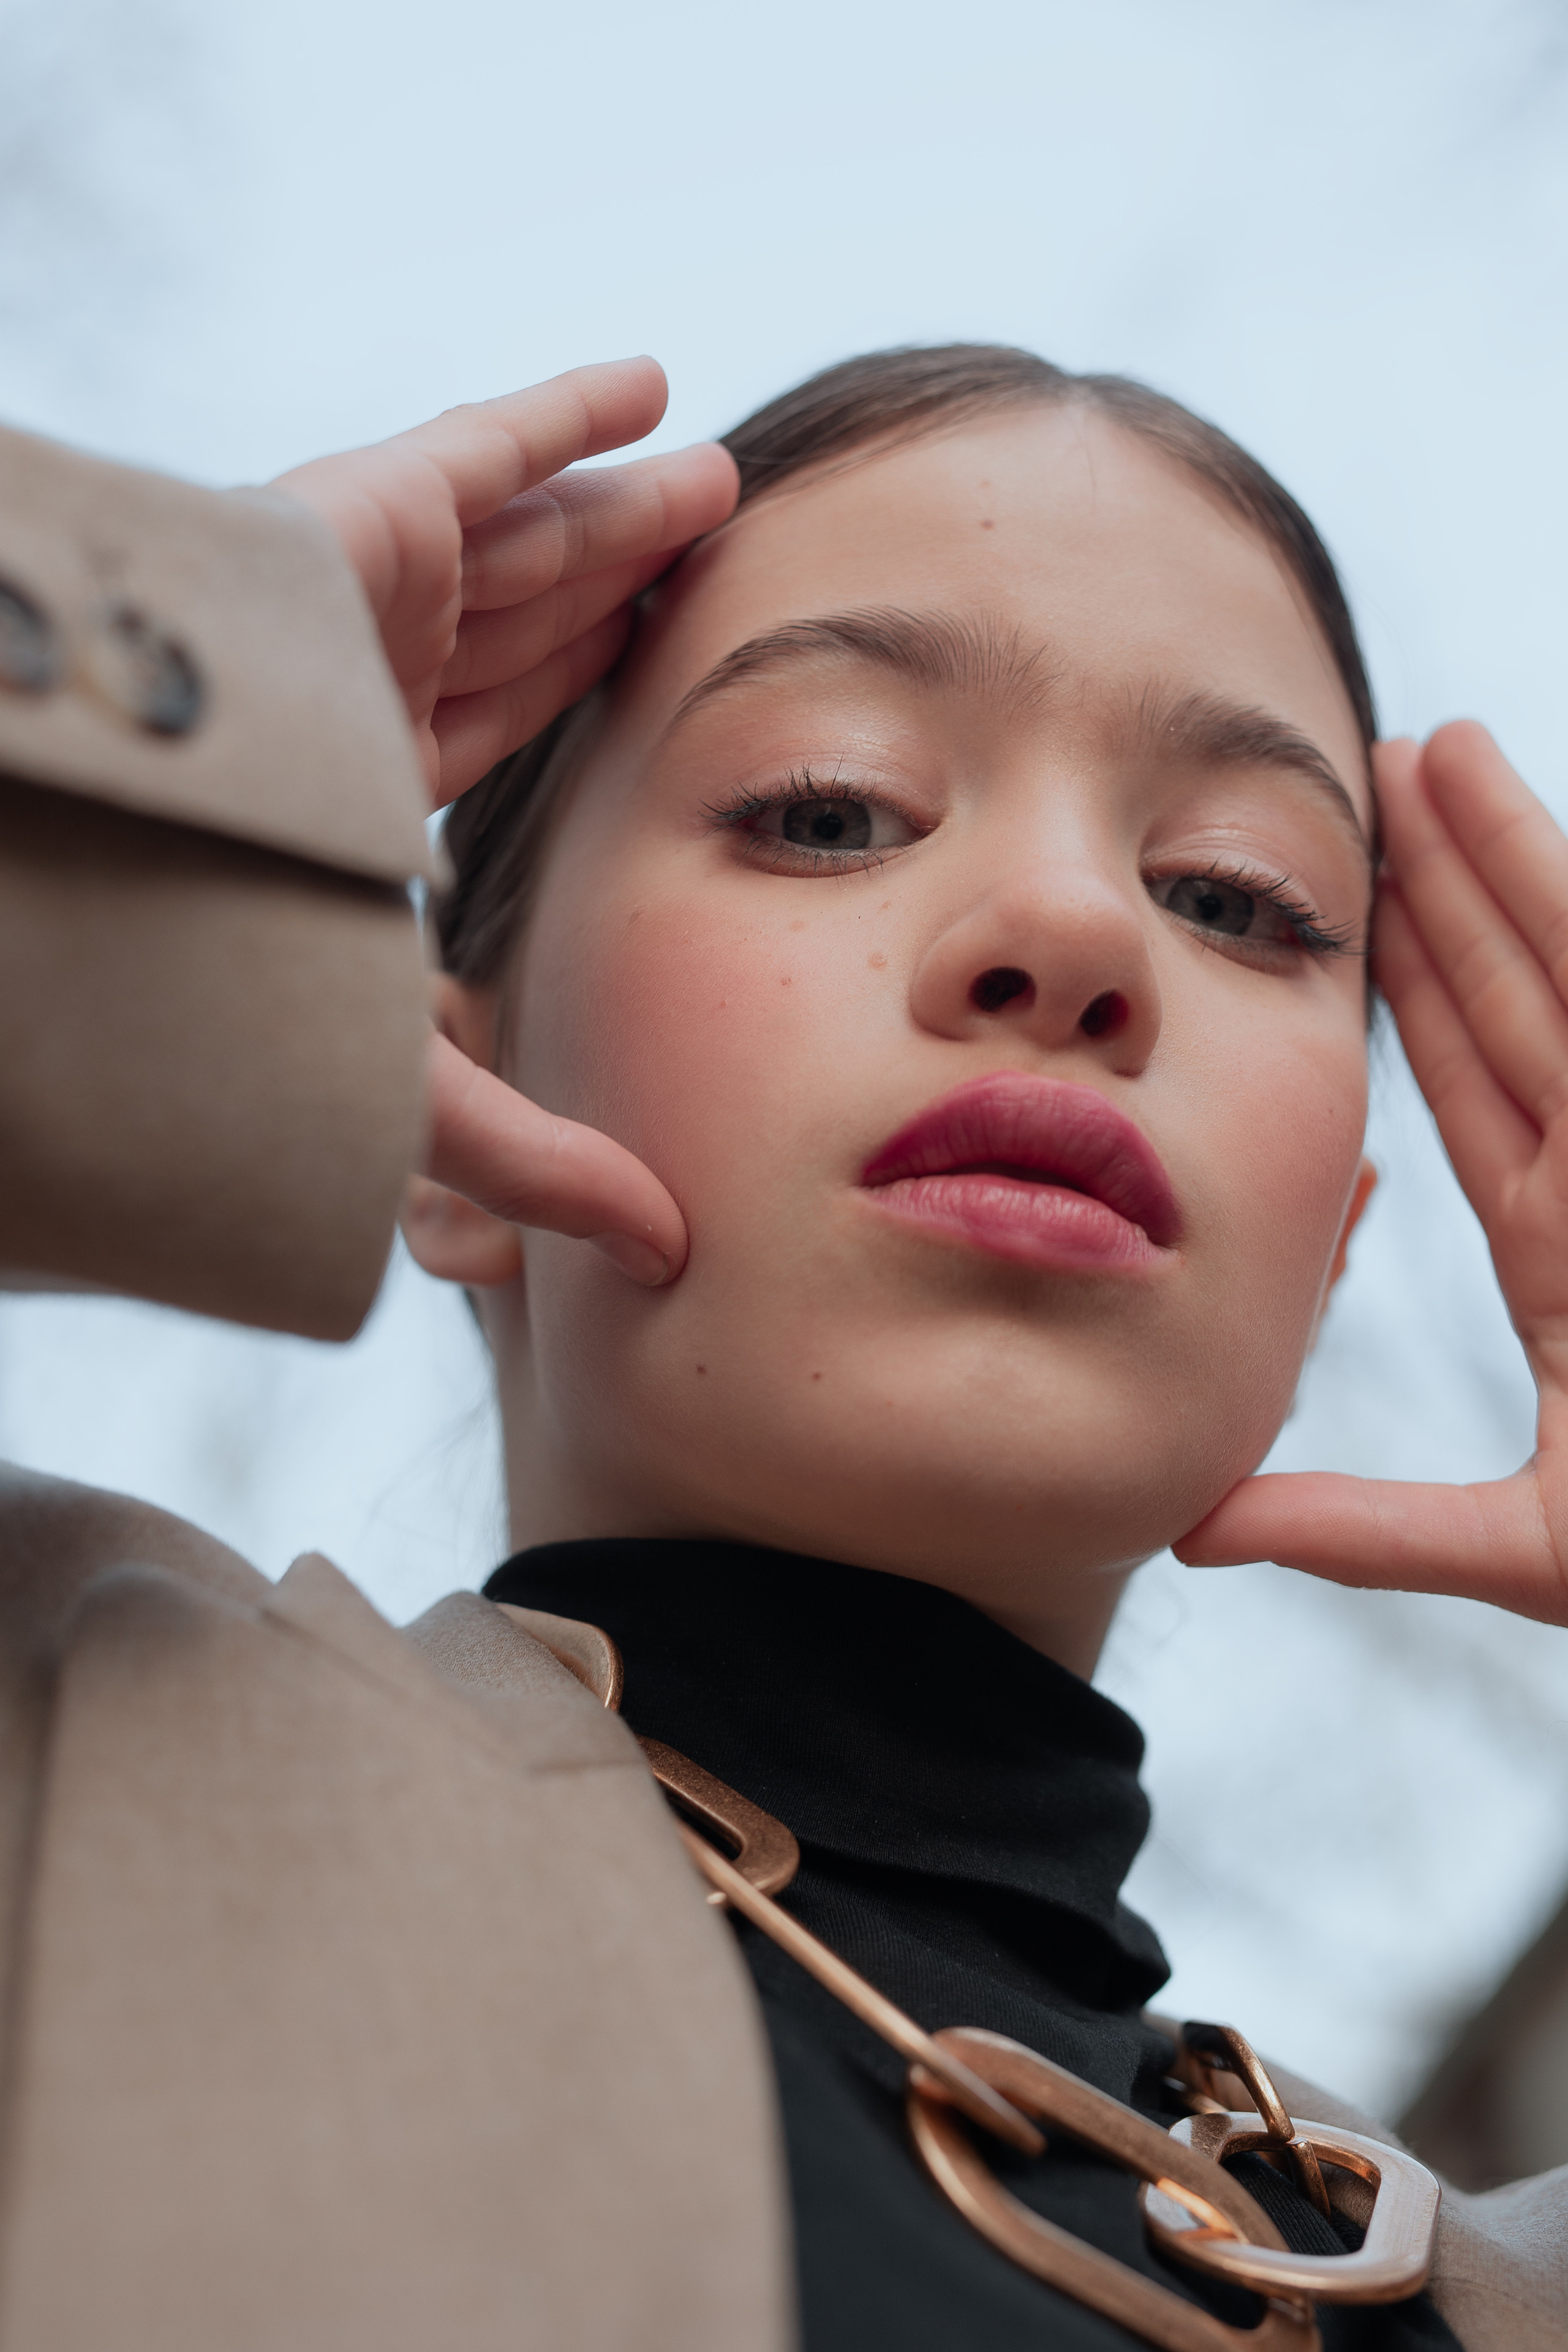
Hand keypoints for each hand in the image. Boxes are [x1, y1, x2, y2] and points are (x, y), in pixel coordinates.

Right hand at [274, 359, 734, 1284]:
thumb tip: (670, 1253)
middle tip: (723, 567)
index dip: (582, 703)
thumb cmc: (224, 978)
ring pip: (525, 542)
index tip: (673, 685)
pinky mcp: (349, 517)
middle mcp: (358, 684)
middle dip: (619, 593)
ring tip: (719, 487)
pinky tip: (654, 394)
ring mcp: (352, 597)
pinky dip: (570, 414)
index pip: (497, 733)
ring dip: (623, 513)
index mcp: (357, 788)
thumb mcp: (404, 1084)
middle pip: (528, 628)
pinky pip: (483, 447)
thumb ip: (535, 1156)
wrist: (100, 866)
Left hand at [1177, 721, 1567, 1624]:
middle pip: (1526, 997)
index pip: (1473, 1086)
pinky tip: (1548, 845)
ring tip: (1448, 753)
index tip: (1360, 901)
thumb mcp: (1521, 1551)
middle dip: (1463, 880)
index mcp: (1566, 1255)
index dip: (1419, 986)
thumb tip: (1197, 1530)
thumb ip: (1361, 1530)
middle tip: (1392, 764)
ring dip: (1526, 863)